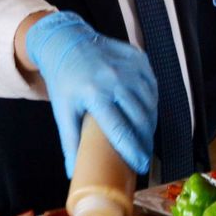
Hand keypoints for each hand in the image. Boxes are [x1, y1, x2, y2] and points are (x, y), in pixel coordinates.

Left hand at [24, 11, 157, 174]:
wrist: (68, 41)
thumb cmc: (64, 81)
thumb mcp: (63, 111)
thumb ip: (70, 142)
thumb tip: (72, 173)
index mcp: (94, 93)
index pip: (120, 129)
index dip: (132, 150)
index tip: (141, 166)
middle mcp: (115, 79)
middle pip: (139, 118)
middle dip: (145, 141)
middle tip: (144, 156)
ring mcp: (129, 67)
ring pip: (150, 103)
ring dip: (151, 124)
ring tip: (146, 138)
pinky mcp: (139, 59)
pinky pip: (152, 87)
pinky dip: (152, 103)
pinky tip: (147, 114)